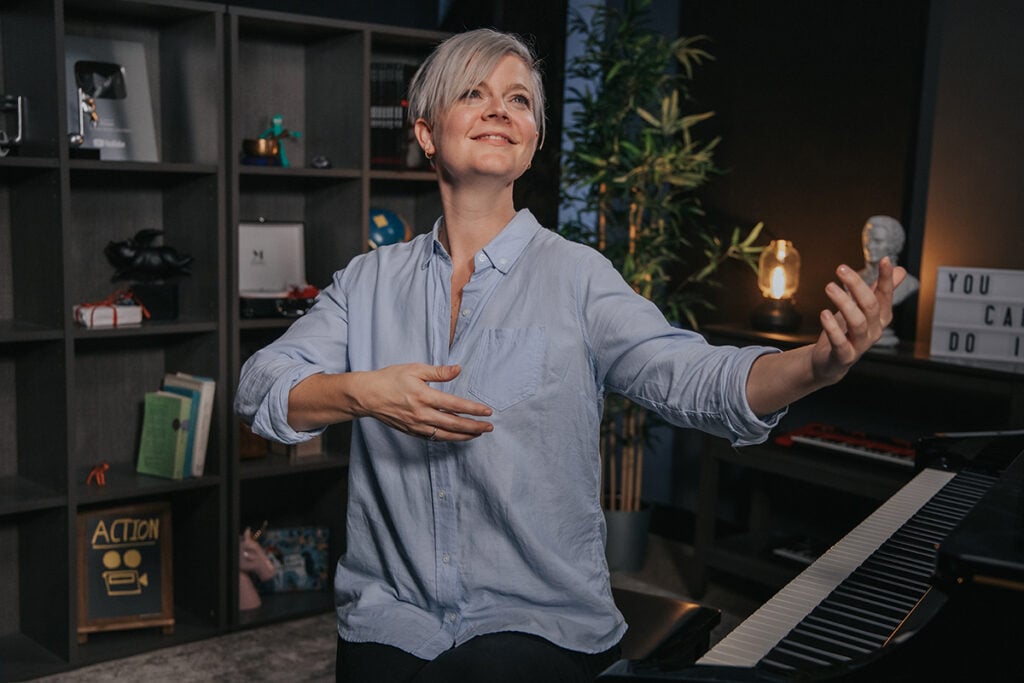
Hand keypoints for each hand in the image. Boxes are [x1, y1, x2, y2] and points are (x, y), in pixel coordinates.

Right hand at [355, 363, 492, 441]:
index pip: (455, 404)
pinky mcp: (412, 431)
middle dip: (474, 427)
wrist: (367, 396)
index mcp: (424, 396)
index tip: (487, 412)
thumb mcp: (414, 369)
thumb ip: (438, 372)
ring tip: (477, 434)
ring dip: (464, 436)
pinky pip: (434, 438)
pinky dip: (448, 438)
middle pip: (454, 424)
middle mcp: (422, 414)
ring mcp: (417, 425)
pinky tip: (457, 436)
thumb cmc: (390, 379)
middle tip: (489, 428)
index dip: (473, 409)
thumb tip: (458, 369)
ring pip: (445, 435)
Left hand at [812, 257, 906, 383]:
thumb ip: (879, 290)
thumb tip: (901, 269)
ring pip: (857, 322)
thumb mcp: (862, 308)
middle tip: (841, 269)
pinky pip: (841, 342)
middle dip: (857, 285)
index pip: (885, 296)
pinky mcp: (843, 356)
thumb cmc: (846, 331)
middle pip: (870, 306)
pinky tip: (824, 313)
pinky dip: (832, 328)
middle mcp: (874, 331)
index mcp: (880, 318)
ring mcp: (860, 345)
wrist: (829, 362)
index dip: (886, 279)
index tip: (885, 260)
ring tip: (830, 287)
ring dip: (843, 302)